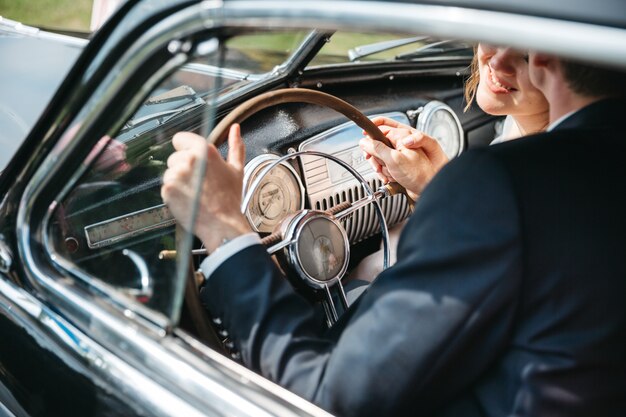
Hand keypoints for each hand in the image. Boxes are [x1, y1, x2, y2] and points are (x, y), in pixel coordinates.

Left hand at [161, 124, 251, 251]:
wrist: (222, 224)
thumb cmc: (230, 198)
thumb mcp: (236, 169)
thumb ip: (235, 146)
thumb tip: (235, 128)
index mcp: (204, 150)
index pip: (180, 139)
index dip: (186, 150)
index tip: (194, 163)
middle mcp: (188, 159)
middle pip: (174, 157)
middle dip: (183, 169)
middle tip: (199, 183)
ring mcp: (176, 174)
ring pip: (170, 173)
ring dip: (178, 182)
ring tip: (194, 193)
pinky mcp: (167, 189)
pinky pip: (166, 187)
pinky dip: (173, 194)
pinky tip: (188, 200)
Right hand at [360, 117, 449, 198]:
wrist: (427, 189)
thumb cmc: (419, 174)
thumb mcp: (394, 159)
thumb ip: (378, 148)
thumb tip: (365, 142)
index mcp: (403, 136)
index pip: (381, 129)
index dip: (371, 136)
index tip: (365, 143)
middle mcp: (402, 143)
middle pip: (379, 144)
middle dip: (375, 155)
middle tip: (376, 163)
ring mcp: (401, 155)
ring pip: (381, 157)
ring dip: (380, 166)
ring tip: (387, 173)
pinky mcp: (400, 165)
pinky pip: (386, 166)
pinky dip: (385, 172)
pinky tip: (390, 178)